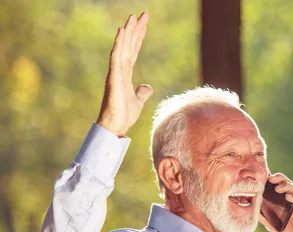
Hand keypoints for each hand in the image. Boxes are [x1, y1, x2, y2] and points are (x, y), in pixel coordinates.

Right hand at [97, 13, 152, 136]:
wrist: (116, 127)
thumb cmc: (123, 115)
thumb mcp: (137, 102)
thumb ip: (141, 93)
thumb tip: (147, 87)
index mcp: (126, 73)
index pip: (134, 50)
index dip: (139, 37)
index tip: (144, 24)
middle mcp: (120, 69)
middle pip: (130, 45)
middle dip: (136, 29)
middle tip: (144, 14)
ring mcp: (116, 72)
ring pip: (122, 47)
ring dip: (128, 31)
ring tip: (133, 16)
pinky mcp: (114, 77)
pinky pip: (116, 57)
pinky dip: (119, 43)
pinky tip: (122, 31)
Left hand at [259, 173, 292, 231]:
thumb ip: (267, 221)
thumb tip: (254, 212)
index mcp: (289, 209)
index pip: (282, 191)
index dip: (274, 183)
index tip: (263, 178)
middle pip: (290, 187)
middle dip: (281, 180)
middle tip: (270, 178)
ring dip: (288, 187)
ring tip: (278, 187)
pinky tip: (289, 197)